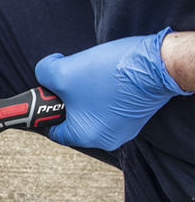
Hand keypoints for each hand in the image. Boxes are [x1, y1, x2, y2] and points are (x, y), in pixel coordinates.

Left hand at [35, 28, 192, 150]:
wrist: (159, 63)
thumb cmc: (114, 73)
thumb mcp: (64, 72)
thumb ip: (44, 74)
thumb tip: (43, 73)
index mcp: (86, 137)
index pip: (53, 129)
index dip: (45, 108)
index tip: (45, 94)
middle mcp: (106, 138)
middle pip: (72, 117)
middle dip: (68, 96)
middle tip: (70, 78)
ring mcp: (124, 127)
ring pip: (91, 108)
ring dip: (86, 91)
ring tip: (93, 74)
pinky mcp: (135, 114)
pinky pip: (109, 104)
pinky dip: (104, 89)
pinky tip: (108, 76)